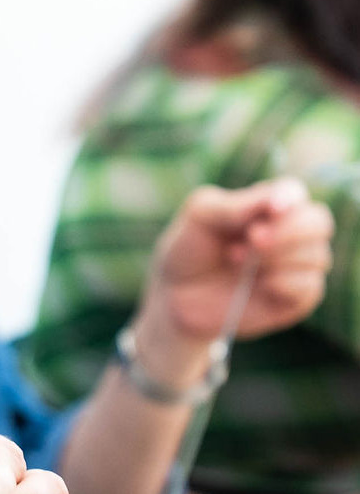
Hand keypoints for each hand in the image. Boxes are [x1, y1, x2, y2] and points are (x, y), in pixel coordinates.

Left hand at [145, 178, 332, 348]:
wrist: (175, 297)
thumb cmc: (188, 250)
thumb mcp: (201, 217)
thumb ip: (237, 205)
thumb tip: (280, 202)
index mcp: (270, 205)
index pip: (295, 194)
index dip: (288, 200)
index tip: (270, 210)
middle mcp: (291, 233)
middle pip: (319, 222)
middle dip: (287, 232)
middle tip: (252, 240)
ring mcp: (296, 266)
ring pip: (317, 256)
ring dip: (277, 260)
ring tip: (237, 262)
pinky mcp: (296, 298)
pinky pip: (311, 288)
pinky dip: (284, 284)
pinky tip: (259, 285)